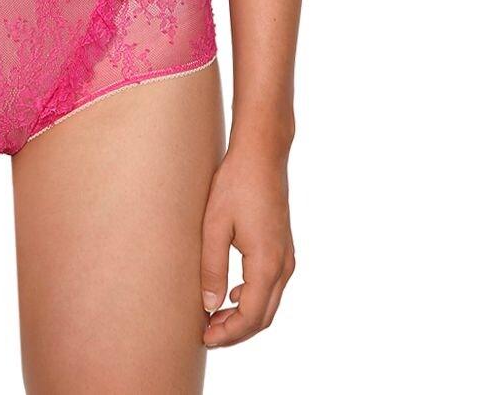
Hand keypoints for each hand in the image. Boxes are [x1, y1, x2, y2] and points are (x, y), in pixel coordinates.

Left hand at [200, 140, 295, 346]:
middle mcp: (283, 265)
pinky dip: (254, 299)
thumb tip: (210, 306)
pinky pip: (272, 286)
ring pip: (269, 303)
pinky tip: (232, 293)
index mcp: (267, 263)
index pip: (251, 316)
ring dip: (245, 316)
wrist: (262, 154)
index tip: (204, 338)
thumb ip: (212, 268)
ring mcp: (286, 256)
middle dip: (236, 331)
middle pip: (263, 316)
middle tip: (207, 334)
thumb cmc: (236, 184)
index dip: (228, 333)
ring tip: (214, 317)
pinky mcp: (283, 247)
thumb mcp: (214, 225)